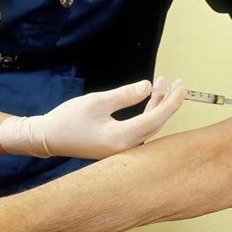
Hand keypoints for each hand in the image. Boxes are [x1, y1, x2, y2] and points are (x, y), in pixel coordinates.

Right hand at [0, 77, 185, 159]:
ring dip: (158, 104)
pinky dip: (148, 111)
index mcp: (122, 138)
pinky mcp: (121, 144)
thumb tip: (148, 87)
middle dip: (169, 101)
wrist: (49, 138)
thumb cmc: (69, 120)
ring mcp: (125, 148)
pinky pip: (142, 127)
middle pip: (157, 122)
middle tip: (178, 82)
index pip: (156, 119)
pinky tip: (151, 96)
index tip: (182, 87)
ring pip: (150, 124)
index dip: (172, 102)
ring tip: (163, 83)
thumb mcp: (96, 102)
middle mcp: (128, 147)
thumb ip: (124, 95)